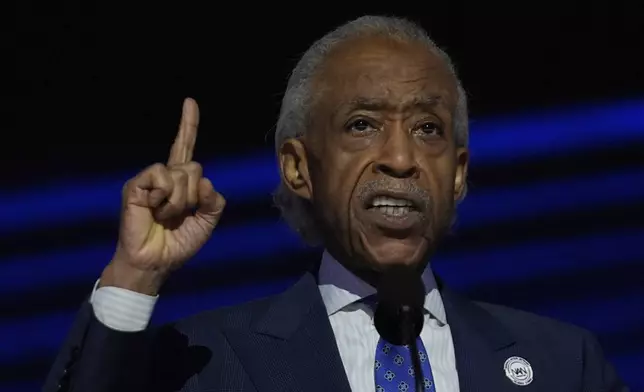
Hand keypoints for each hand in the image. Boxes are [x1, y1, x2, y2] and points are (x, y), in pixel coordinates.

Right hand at [100, 98, 225, 294]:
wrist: (157, 262)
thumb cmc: (178, 243)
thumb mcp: (207, 222)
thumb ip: (214, 202)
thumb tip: (205, 182)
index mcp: (181, 183)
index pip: (185, 147)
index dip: (187, 125)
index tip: (189, 101)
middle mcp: (165, 176)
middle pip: (194, 166)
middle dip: (194, 195)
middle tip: (178, 215)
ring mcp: (150, 180)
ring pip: (181, 173)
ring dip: (180, 201)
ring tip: (165, 215)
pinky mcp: (136, 186)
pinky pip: (162, 176)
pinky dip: (165, 197)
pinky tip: (154, 210)